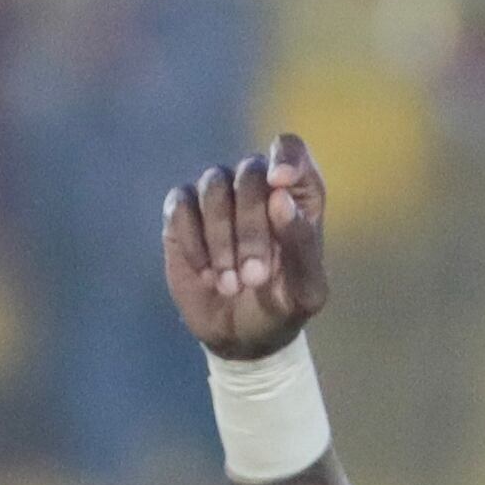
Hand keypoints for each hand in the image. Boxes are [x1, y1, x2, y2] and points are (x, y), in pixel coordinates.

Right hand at [165, 132, 328, 361]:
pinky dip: (192, 241)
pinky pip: (180, 207)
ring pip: (213, 186)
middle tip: (254, 278)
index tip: (279, 184)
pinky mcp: (182, 215)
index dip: (284, 157)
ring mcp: (217, 197)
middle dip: (250, 228)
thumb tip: (278, 198)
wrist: (242, 337)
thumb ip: (301, 244)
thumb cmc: (282, 307)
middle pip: (249, 173)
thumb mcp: (305, 290)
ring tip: (230, 284)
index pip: (289, 147)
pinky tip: (206, 274)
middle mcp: (256, 185)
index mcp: (296, 193)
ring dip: (221, 239)